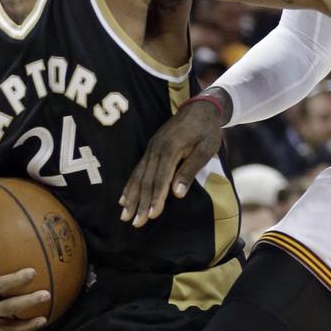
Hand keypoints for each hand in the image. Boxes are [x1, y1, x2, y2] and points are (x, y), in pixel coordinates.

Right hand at [119, 97, 223, 227]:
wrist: (201, 108)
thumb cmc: (206, 130)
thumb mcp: (205, 149)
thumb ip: (189, 170)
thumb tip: (177, 193)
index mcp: (170, 149)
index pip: (160, 179)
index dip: (156, 198)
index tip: (152, 215)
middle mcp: (156, 149)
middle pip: (146, 180)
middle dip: (141, 203)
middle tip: (136, 223)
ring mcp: (151, 148)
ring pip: (138, 176)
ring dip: (131, 197)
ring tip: (125, 215)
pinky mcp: (150, 149)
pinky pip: (137, 169)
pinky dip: (130, 185)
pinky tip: (124, 197)